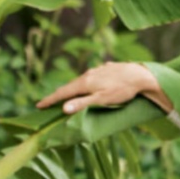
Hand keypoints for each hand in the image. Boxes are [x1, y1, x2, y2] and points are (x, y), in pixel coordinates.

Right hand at [36, 61, 172, 114]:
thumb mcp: (101, 100)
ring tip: (69, 96)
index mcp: (84, 82)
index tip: (39, 105)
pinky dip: (86, 84)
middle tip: (49, 102)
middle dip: (59, 94)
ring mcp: (97, 70)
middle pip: (70, 86)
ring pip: (82, 81)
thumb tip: (63, 109)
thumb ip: (82, 104)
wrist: (140, 75)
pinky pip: (92, 77)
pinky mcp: (106, 69)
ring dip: (73, 89)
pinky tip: (91, 85)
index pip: (62, 92)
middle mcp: (88, 74)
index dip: (50, 100)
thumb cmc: (122, 90)